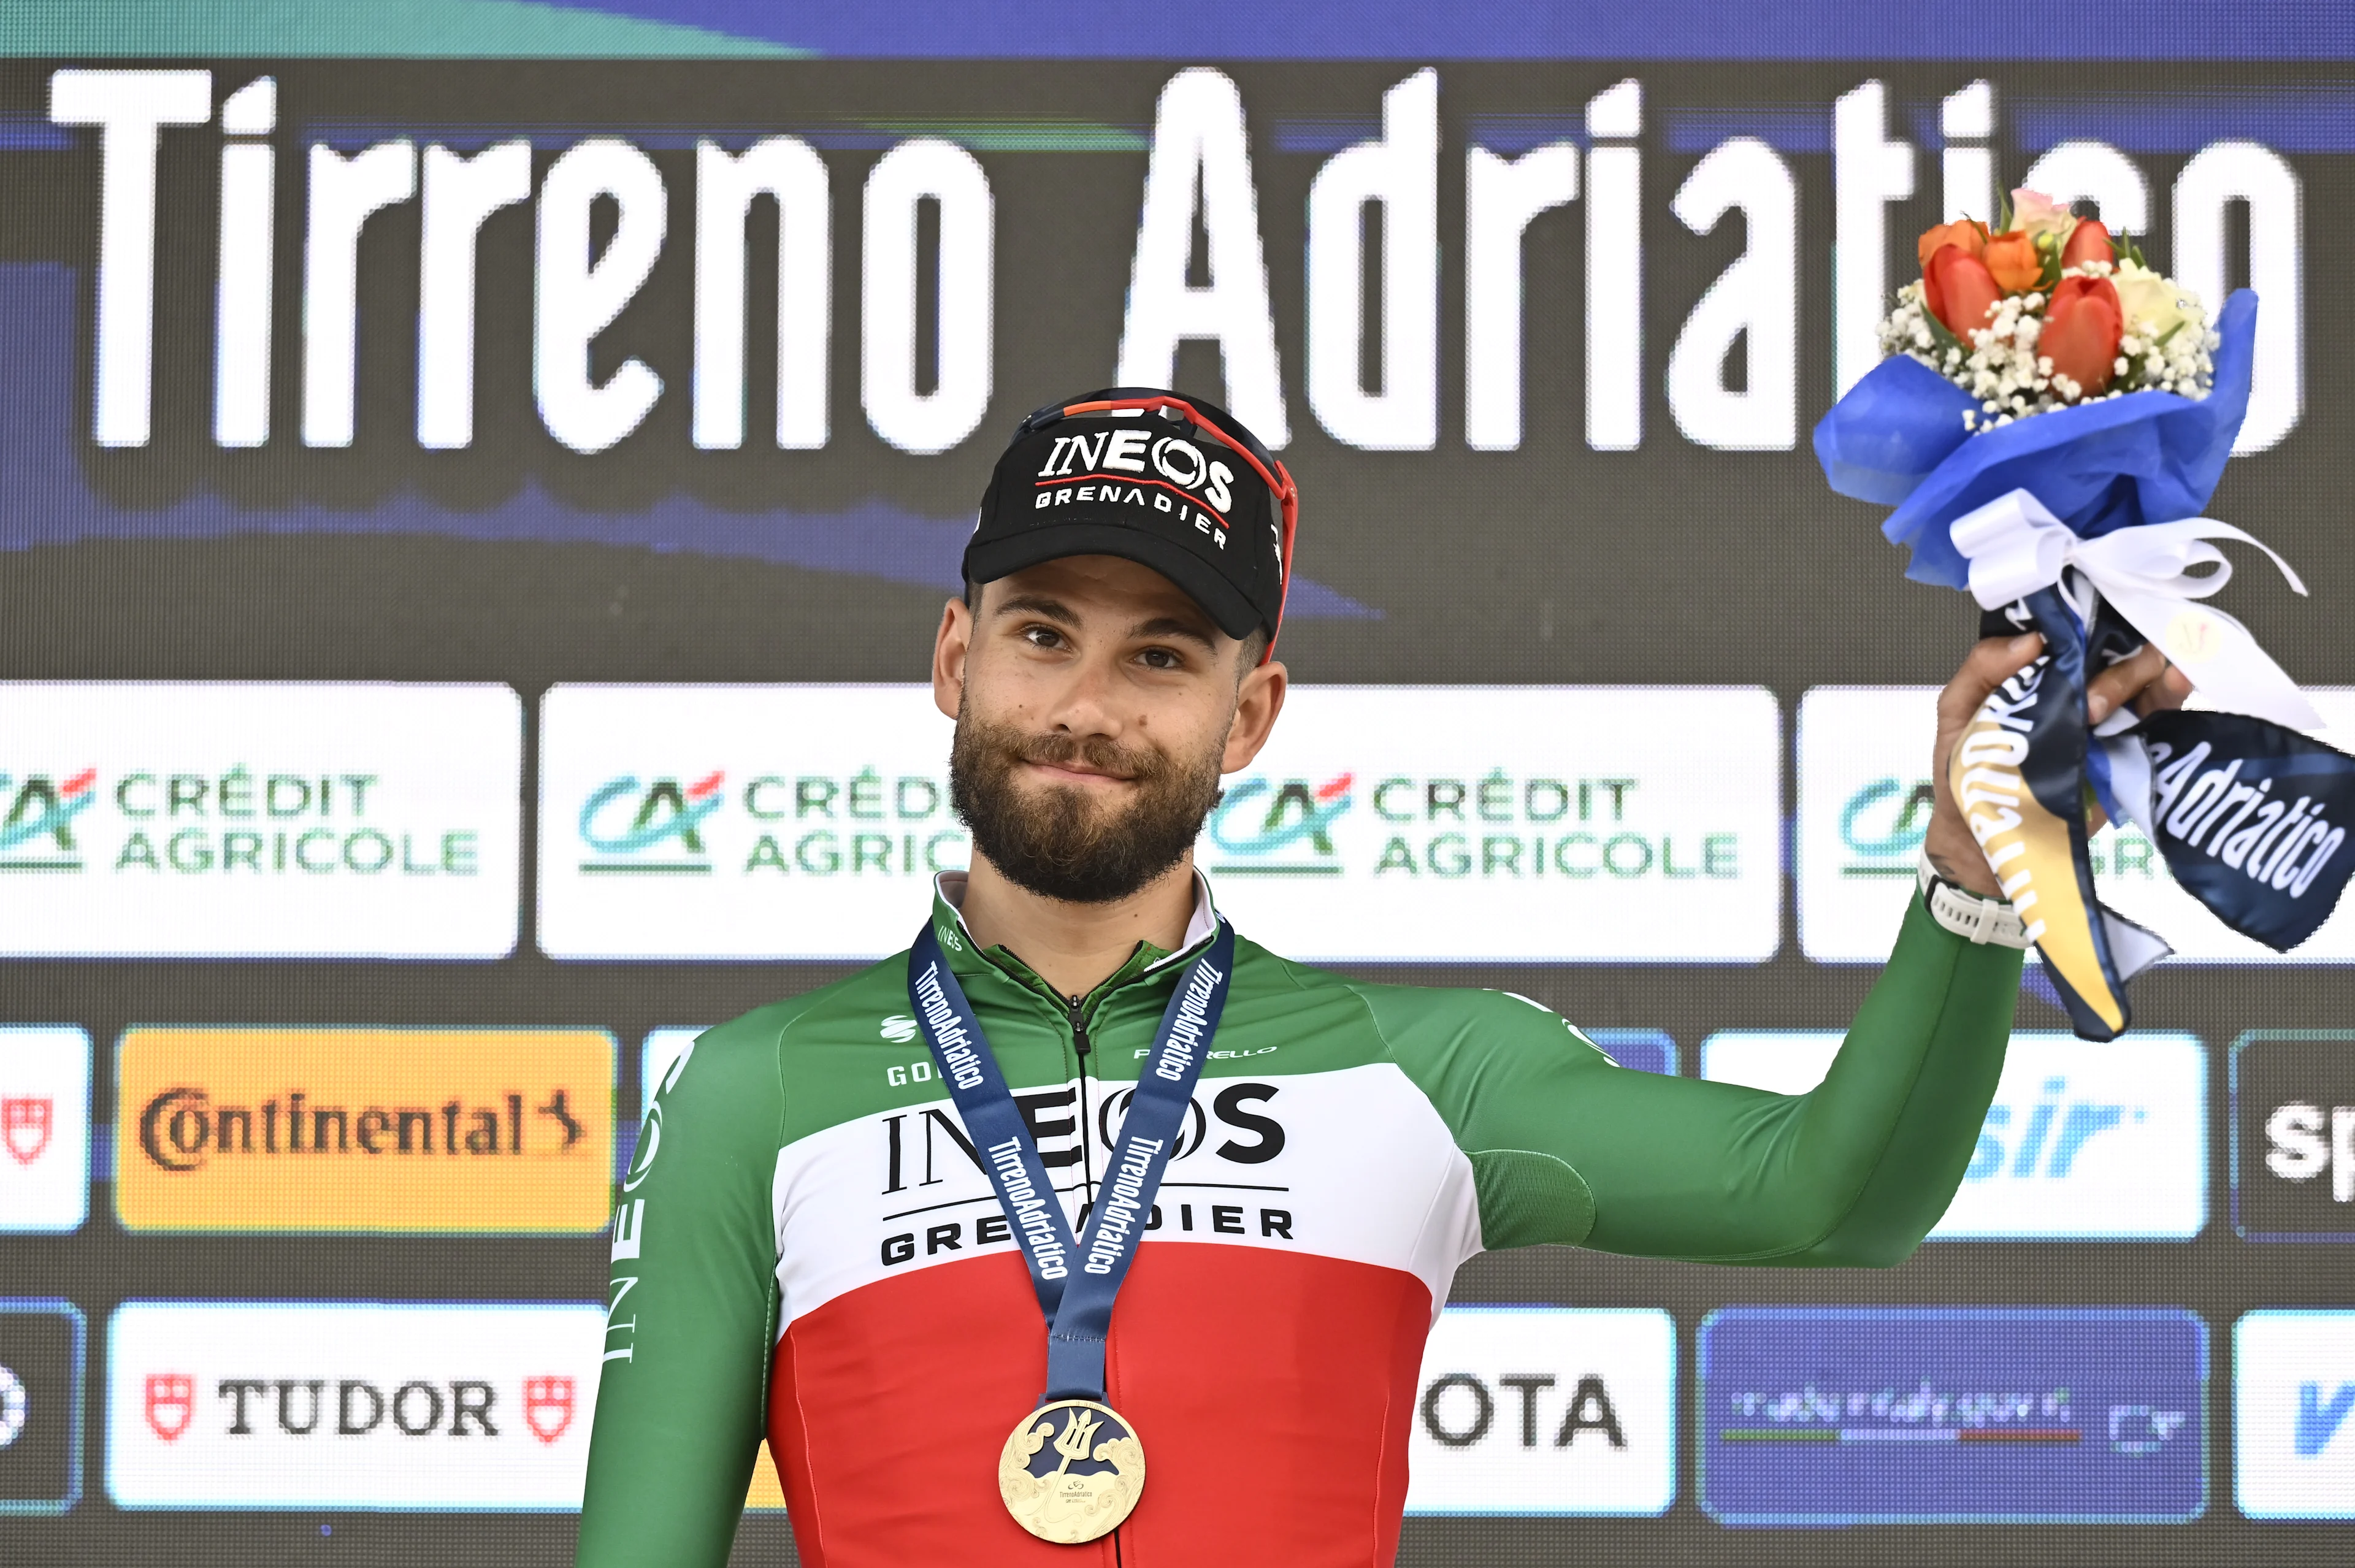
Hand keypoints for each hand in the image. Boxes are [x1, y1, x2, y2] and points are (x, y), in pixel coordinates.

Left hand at [1921, 634, 2195, 896]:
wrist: (1985, 839)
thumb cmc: (1967, 772)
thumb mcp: (1957, 711)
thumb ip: (1982, 668)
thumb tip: (2032, 640)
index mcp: (2039, 667)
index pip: (2074, 625)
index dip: (2084, 616)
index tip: (2081, 626)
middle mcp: (2079, 682)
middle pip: (2118, 643)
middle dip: (2111, 660)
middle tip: (2085, 699)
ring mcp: (2109, 711)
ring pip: (2145, 670)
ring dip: (2133, 677)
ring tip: (2099, 710)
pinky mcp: (2132, 743)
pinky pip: (2164, 708)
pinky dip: (2174, 689)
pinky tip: (2175, 683)